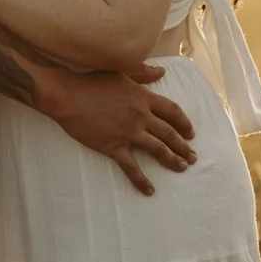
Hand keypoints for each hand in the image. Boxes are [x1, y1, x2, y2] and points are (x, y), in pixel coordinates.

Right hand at [37, 61, 196, 193]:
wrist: (68, 95)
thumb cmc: (92, 81)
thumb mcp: (122, 72)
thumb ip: (144, 73)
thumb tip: (162, 71)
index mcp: (143, 98)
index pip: (172, 111)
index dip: (184, 123)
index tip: (191, 132)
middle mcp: (141, 116)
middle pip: (169, 133)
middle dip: (184, 146)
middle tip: (192, 157)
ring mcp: (128, 132)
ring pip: (158, 149)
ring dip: (173, 160)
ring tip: (182, 168)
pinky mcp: (114, 146)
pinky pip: (132, 167)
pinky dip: (141, 180)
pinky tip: (150, 190)